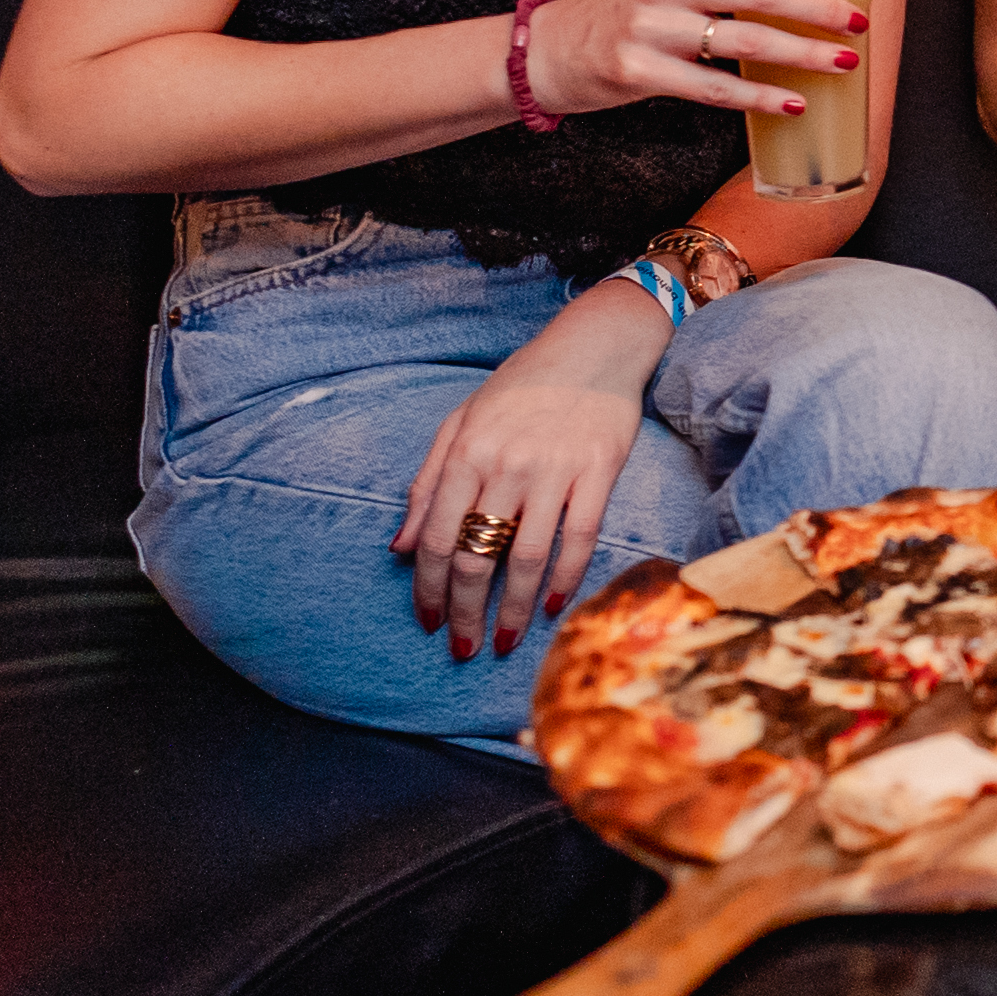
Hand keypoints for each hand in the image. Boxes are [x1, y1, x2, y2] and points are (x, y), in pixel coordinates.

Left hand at [392, 288, 667, 656]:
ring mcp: (554, 470)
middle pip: (476, 557)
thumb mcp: (460, 423)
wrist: (593, 347)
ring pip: (526, 558)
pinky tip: (550, 606)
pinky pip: (579, 539)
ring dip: (512, 609)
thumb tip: (398, 548)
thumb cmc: (522, 386)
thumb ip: (427, 484)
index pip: (434, 539)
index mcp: (466, 454)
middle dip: (465, 612)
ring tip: (505, 641)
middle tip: (462, 648)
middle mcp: (506, 466)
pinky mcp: (598, 472)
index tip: (427, 622)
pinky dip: (564, 579)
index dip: (426, 589)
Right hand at [519, 0, 869, 122]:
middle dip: (818, 7)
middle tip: (856, 19)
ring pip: (744, 41)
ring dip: (802, 53)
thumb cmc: (621, 11)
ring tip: (842, 61)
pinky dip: (760, 97)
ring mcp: (650, 28)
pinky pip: (715, 87)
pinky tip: (793, 101)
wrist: (549, 51)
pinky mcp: (640, 72)